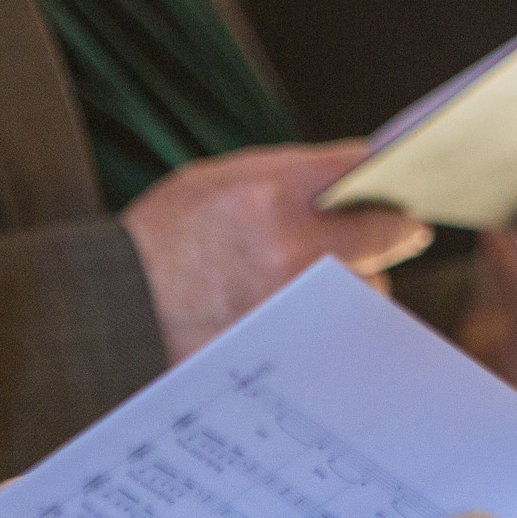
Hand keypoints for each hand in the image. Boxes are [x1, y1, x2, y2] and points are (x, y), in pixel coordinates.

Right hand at [123, 141, 433, 359]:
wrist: (111, 314)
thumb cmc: (162, 239)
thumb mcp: (215, 181)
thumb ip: (289, 174)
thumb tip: (362, 167)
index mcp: (269, 194)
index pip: (363, 171)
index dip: (390, 174)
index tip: (405, 182)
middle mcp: (290, 251)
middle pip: (385, 235)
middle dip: (391, 230)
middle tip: (399, 229)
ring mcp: (296, 308)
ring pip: (372, 289)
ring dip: (367, 279)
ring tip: (335, 275)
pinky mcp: (295, 350)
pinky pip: (346, 332)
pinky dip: (342, 320)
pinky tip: (321, 311)